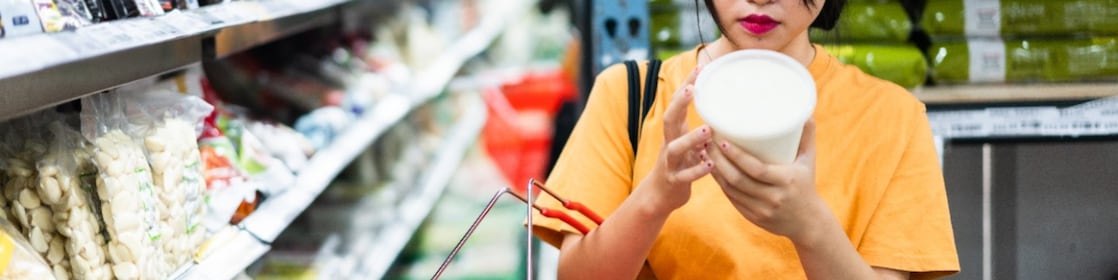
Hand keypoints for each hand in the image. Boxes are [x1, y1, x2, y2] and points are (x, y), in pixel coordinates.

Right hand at [640, 67, 713, 211]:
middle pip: (669, 119)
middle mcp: (669, 143)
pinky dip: (697, 170)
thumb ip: (702, 131)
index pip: (677, 103)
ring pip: (675, 148)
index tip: (700, 67)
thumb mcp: (687, 144)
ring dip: (690, 138)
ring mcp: (670, 163)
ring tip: (708, 130)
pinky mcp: (674, 181)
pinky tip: (710, 165)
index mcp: (674, 132)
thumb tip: (727, 113)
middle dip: (679, 103)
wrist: (659, 195)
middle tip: (692, 88)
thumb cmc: (680, 165)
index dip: (686, 85)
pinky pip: (684, 176)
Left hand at [707, 120, 827, 241]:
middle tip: (706, 142)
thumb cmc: (806, 184)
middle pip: (738, 179)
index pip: (756, 169)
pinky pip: (731, 198)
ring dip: (715, 171)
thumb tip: (806, 110)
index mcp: (786, 180)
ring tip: (704, 152)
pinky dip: (720, 183)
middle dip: (718, 160)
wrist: (807, 222)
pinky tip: (711, 170)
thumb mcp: (809, 160)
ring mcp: (761, 210)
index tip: (722, 140)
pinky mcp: (752, 217)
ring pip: (730, 189)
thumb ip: (807, 135)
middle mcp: (773, 197)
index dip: (736, 156)